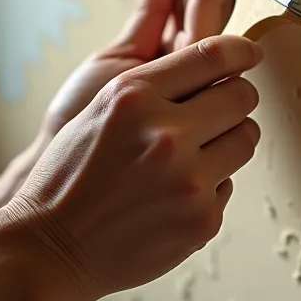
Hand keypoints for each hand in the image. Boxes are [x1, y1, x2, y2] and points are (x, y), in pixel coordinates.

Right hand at [4, 36, 263, 299]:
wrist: (51, 249)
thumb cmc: (71, 176)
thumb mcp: (100, 108)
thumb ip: (156, 85)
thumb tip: (219, 69)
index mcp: (135, 98)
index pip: (213, 56)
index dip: (240, 51)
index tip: (249, 54)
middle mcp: (165, 136)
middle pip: (242, 96)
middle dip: (233, 98)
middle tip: (217, 109)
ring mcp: (188, 181)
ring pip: (246, 138)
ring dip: (229, 139)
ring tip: (195, 151)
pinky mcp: (202, 220)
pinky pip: (230, 183)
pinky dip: (210, 184)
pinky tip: (174, 192)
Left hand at [38, 0, 232, 140]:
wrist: (68, 173)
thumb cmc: (87, 127)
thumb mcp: (117, 60)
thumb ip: (149, 12)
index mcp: (173, 58)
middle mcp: (181, 67)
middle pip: (203, 2)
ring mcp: (176, 76)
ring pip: (199, 13)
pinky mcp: (162, 83)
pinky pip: (175, 30)